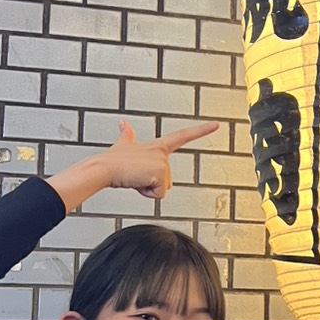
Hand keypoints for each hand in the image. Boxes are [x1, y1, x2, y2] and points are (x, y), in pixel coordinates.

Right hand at [100, 120, 219, 199]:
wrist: (102, 168)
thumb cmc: (112, 161)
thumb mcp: (123, 144)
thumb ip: (126, 135)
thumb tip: (123, 123)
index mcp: (158, 146)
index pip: (183, 136)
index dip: (201, 130)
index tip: (217, 124)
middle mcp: (163, 153)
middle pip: (168, 181)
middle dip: (151, 184)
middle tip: (135, 174)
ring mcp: (162, 162)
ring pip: (163, 189)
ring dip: (147, 188)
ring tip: (134, 177)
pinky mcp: (160, 174)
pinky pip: (159, 195)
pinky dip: (146, 193)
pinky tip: (136, 182)